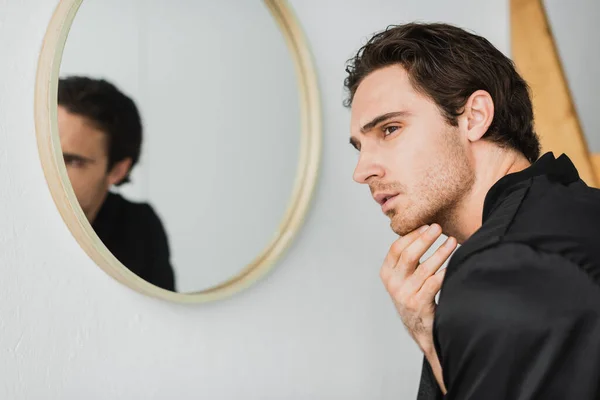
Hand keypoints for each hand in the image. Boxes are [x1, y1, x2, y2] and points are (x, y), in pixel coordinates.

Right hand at [380, 224, 456, 391]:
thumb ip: (406, 260)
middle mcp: (393, 284)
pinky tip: (455, 264)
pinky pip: (435, 283)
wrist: (420, 330)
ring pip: (425, 268)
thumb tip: (422, 231)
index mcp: (386, 274)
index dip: (412, 235)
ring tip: (453, 242)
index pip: (396, 248)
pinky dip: (446, 271)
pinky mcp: (419, 305)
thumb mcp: (403, 279)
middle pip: (409, 255)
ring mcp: (405, 295)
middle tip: (439, 228)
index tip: (427, 226)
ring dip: (441, 252)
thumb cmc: (414, 298)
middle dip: (425, 239)